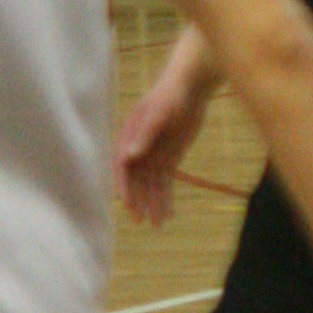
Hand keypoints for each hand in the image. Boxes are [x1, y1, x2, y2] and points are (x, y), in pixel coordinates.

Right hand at [115, 61, 210, 224]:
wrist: (191, 88)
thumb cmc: (171, 96)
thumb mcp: (159, 113)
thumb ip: (145, 134)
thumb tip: (130, 156)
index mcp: (128, 136)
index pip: (121, 165)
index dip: (123, 185)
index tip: (127, 203)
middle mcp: (137, 150)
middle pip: (134, 180)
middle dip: (136, 200)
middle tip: (140, 221)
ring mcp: (152, 156)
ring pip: (150, 185)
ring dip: (152, 204)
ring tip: (157, 224)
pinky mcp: (168, 160)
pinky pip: (165, 183)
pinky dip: (166, 198)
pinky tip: (169, 214)